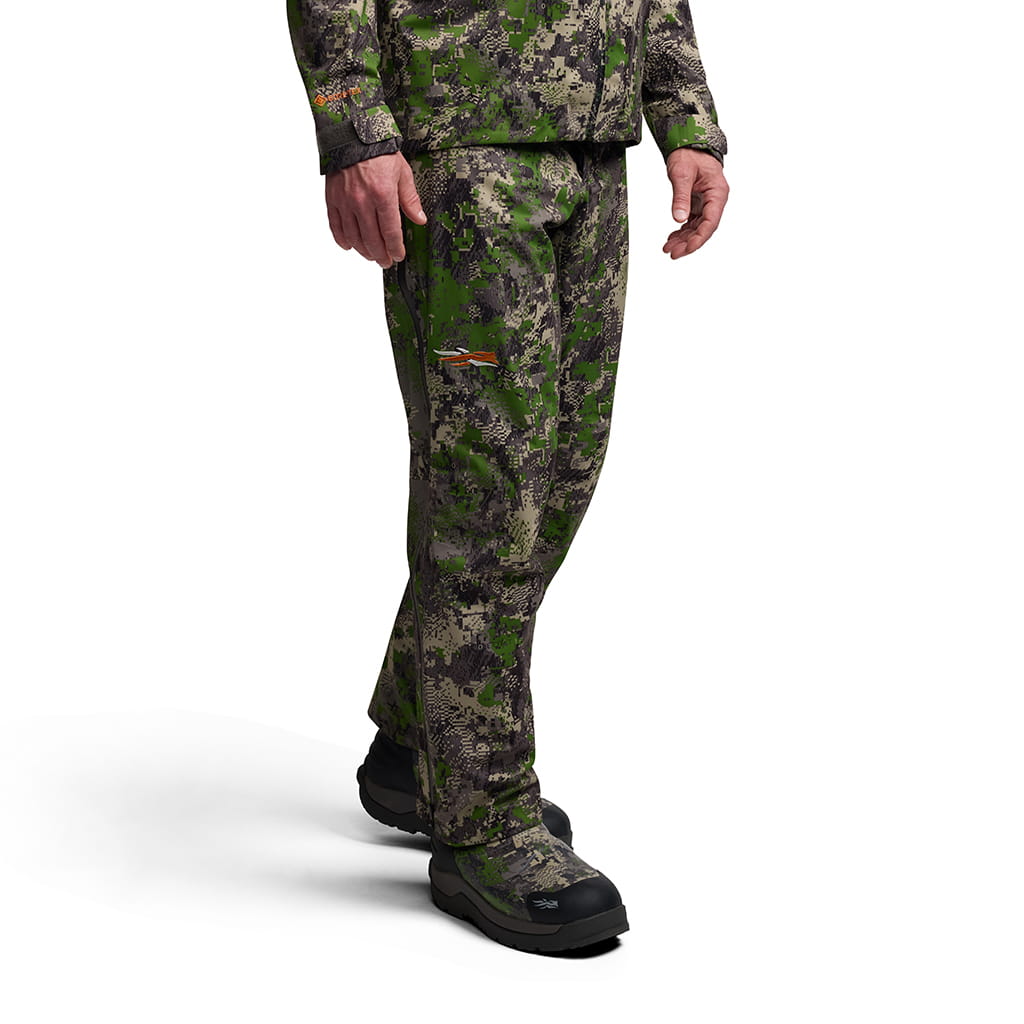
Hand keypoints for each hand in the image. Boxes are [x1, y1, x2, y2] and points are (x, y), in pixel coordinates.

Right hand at [325, 152, 427, 267]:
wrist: (352, 133)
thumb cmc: (378, 151)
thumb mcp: (402, 172)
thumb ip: (410, 199)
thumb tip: (419, 219)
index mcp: (383, 195)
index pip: (391, 232)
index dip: (395, 249)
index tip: (398, 256)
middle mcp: (362, 201)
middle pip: (372, 240)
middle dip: (381, 255)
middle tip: (386, 262)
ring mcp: (345, 201)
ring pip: (354, 237)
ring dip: (363, 251)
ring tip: (371, 256)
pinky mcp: (332, 199)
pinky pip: (336, 226)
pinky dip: (342, 239)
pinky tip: (349, 246)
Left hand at [662, 148, 729, 258]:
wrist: (688, 144)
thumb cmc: (689, 154)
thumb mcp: (681, 174)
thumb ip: (680, 197)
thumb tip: (678, 219)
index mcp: (717, 193)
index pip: (711, 222)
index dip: (699, 238)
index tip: (687, 249)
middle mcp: (714, 200)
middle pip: (704, 228)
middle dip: (689, 243)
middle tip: (672, 253)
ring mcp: (706, 203)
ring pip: (697, 228)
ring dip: (683, 240)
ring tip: (668, 248)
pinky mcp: (697, 204)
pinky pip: (691, 222)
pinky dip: (681, 232)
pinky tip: (671, 238)